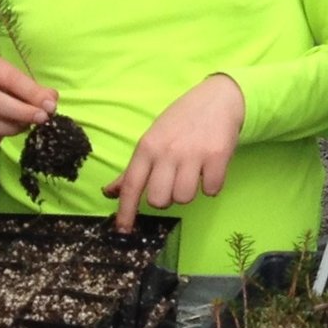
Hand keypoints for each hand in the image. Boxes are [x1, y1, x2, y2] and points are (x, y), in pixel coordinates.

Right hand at [0, 52, 54, 153]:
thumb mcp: (10, 80)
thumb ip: (32, 89)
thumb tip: (51, 101)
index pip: (10, 79)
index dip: (32, 94)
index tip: (50, 107)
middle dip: (22, 114)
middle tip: (41, 120)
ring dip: (10, 129)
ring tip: (22, 126)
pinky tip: (0, 134)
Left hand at [106, 74, 243, 229]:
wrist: (218, 97)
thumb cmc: (181, 120)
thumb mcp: (153, 139)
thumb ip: (133, 169)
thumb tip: (109, 193)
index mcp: (147, 147)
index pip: (131, 185)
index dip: (126, 211)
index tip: (123, 230)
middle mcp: (167, 151)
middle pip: (159, 199)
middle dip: (166, 198)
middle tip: (173, 183)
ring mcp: (193, 154)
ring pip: (184, 198)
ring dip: (189, 192)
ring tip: (193, 175)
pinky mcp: (218, 155)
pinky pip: (212, 190)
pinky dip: (212, 186)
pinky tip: (210, 171)